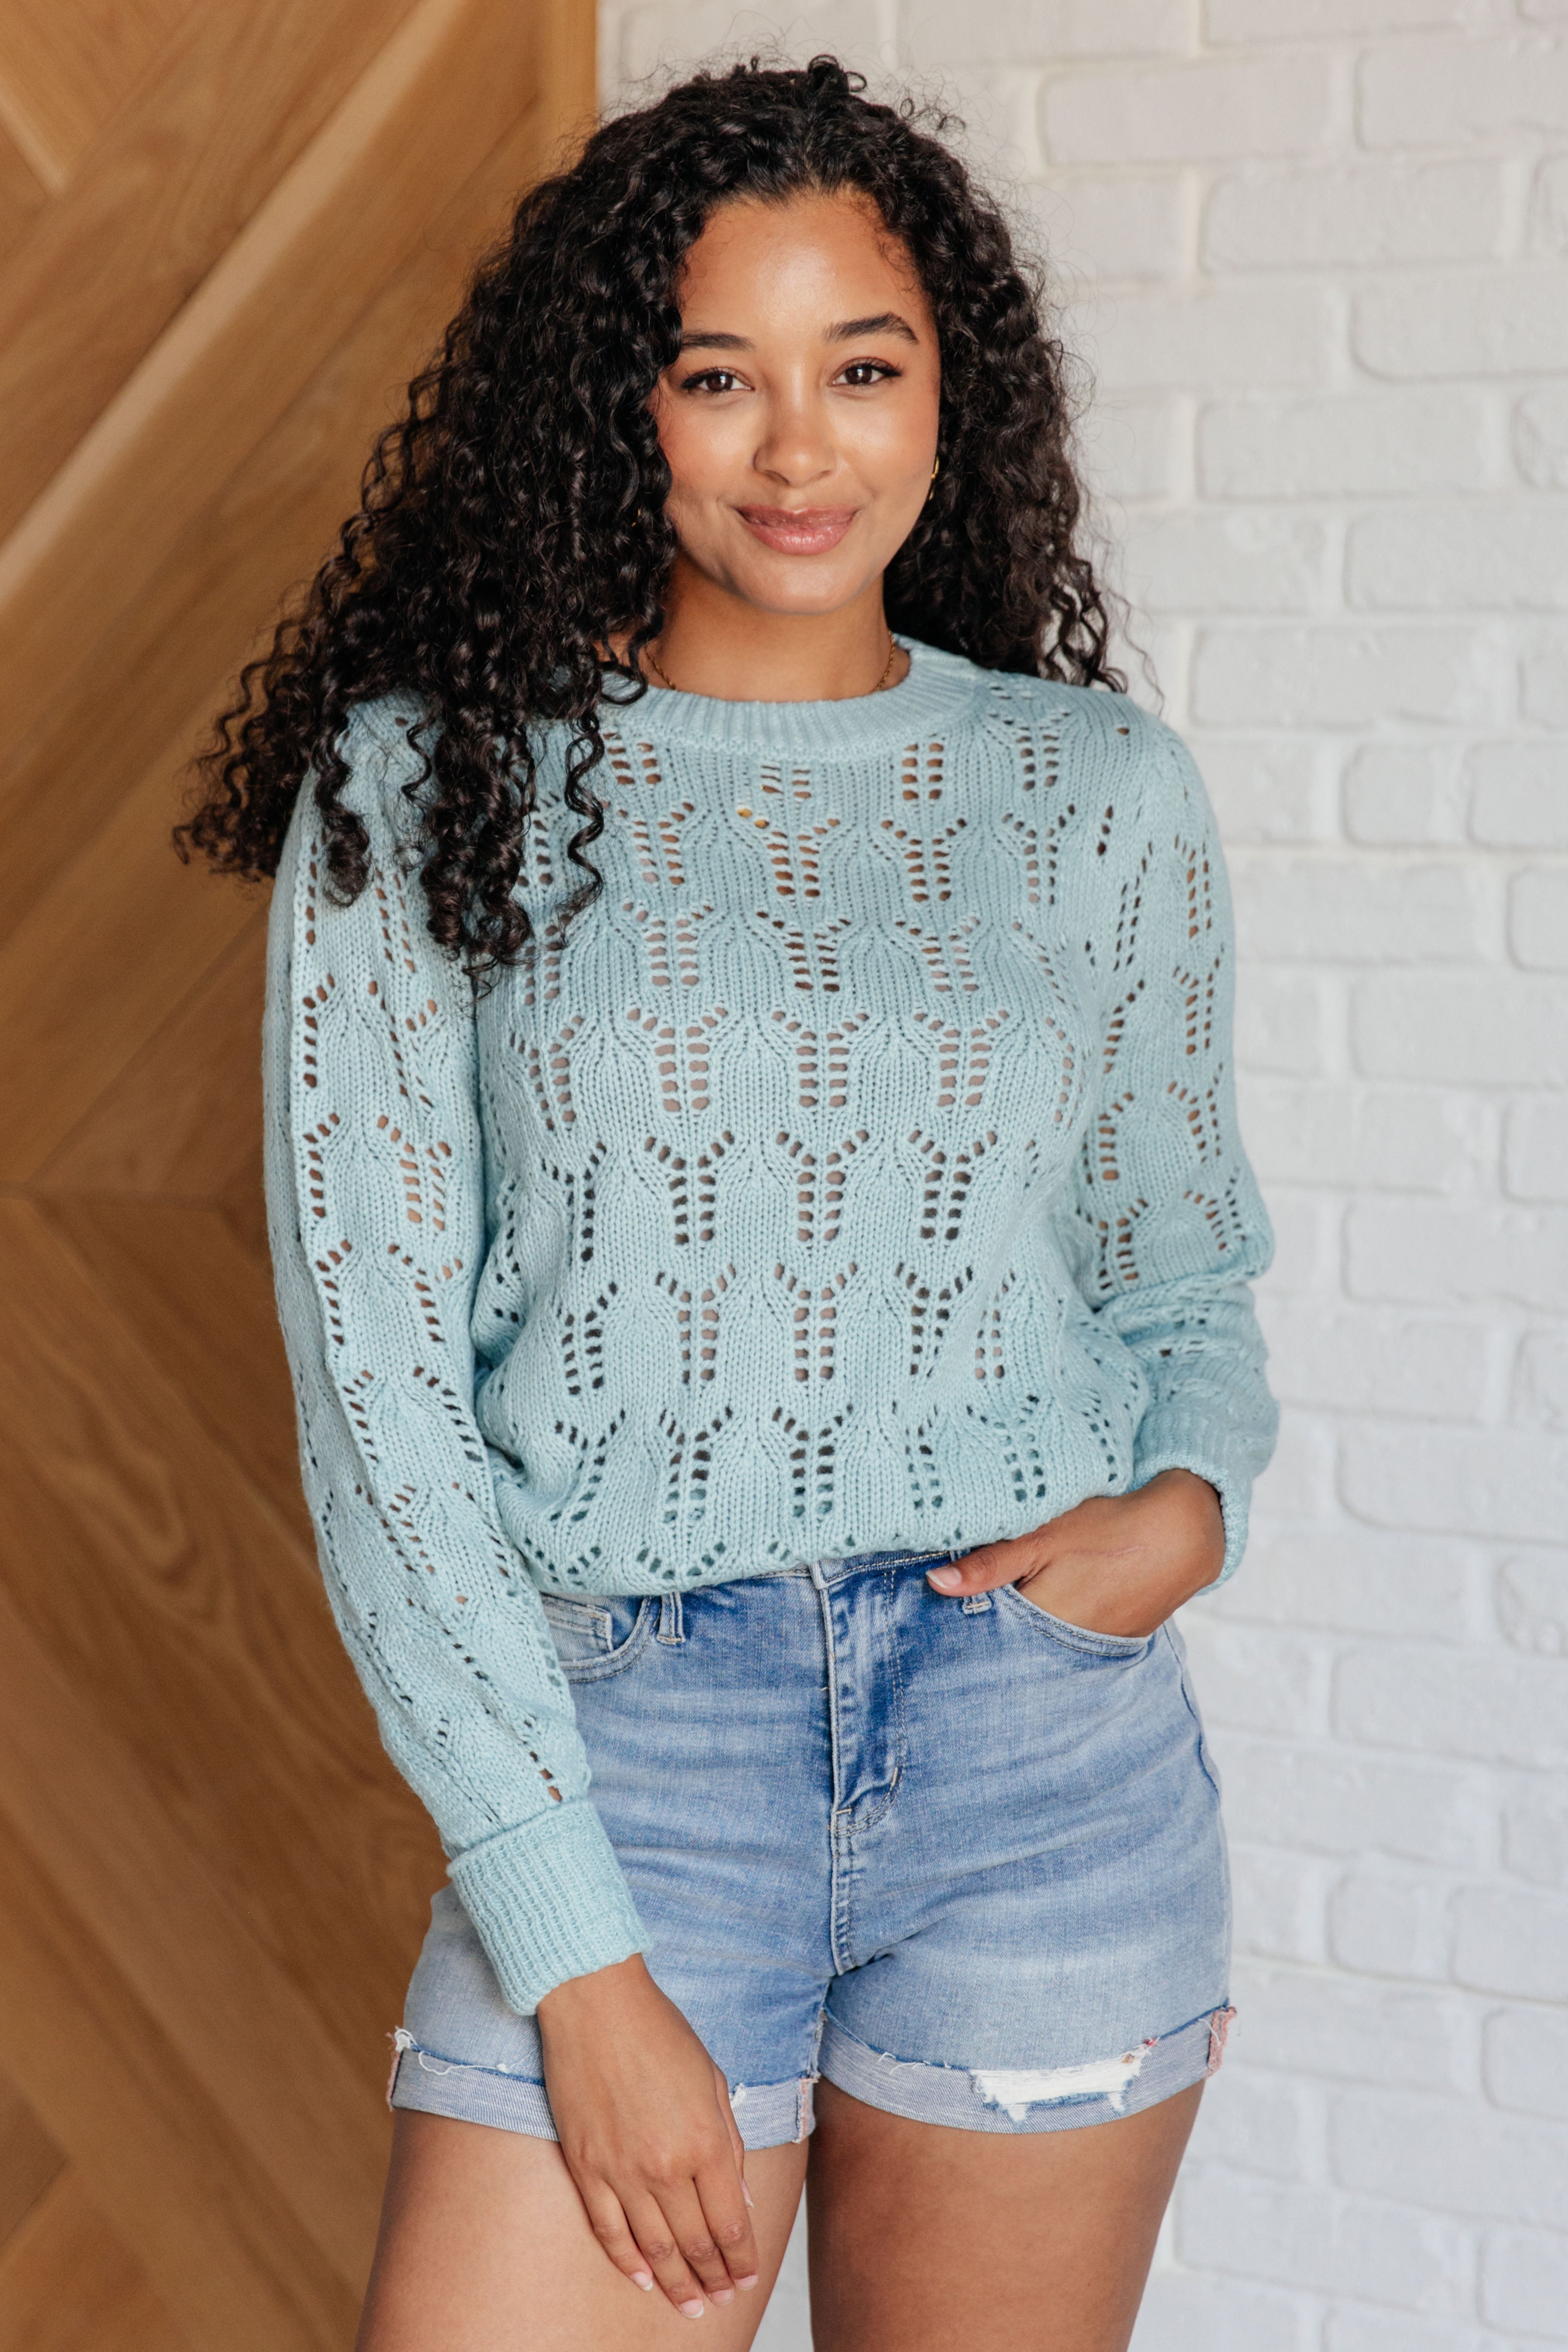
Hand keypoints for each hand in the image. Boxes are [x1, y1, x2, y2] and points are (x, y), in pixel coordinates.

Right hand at [536, 1954, 758, 2318]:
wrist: (596, 2003)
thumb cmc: (660, 2032)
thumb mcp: (712, 2081)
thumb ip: (728, 2145)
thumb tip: (740, 2201)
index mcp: (705, 2142)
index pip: (730, 2223)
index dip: (741, 2259)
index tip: (746, 2278)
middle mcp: (665, 2166)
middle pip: (694, 2244)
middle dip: (713, 2279)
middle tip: (722, 2300)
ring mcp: (621, 2171)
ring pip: (653, 2248)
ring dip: (676, 2283)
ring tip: (691, 2306)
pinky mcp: (585, 2166)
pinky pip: (607, 2230)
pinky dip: (627, 2261)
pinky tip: (643, 2279)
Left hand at [926, 1468, 1224, 1638]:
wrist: (1182, 1534)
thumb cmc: (1108, 1529)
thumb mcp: (1042, 1536)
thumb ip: (990, 1564)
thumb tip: (936, 1584)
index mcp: (1042, 1624)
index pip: (987, 1637)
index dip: (964, 1623)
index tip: (940, 1613)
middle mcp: (1067, 1648)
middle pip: (1012, 1645)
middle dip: (990, 1629)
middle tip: (964, 1609)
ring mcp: (1092, 1647)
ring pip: (1039, 1643)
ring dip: (1021, 1628)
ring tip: (1008, 1602)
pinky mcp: (1111, 1640)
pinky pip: (1068, 1639)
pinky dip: (1052, 1625)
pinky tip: (1048, 1602)